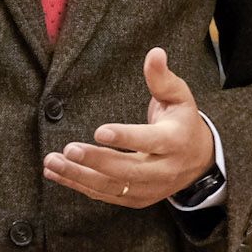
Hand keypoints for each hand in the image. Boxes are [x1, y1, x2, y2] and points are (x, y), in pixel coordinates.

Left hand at [43, 48, 215, 208]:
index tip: (99, 131)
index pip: (150, 141)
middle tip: (68, 150)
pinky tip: (56, 174)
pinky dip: (79, 185)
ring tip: (52, 162)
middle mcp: (163, 169)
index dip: (125, 138)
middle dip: (95, 161)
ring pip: (112, 186)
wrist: (199, 161)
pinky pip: (105, 194)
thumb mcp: (179, 97)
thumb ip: (162, 78)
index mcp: (174, 141)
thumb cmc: (181, 122)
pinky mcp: (136, 199)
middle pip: (127, 170)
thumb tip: (155, 53)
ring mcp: (149, 188)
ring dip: (79, 176)